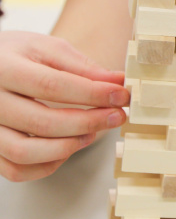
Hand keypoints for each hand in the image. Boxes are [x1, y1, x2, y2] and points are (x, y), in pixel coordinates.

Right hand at [0, 31, 126, 181]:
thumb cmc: (15, 55)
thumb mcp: (45, 48)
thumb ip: (81, 66)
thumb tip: (117, 82)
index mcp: (3, 68)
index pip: (51, 85)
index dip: (92, 93)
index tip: (121, 95)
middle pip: (41, 122)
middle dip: (88, 122)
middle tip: (117, 116)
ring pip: (24, 152)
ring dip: (68, 147)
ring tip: (92, 133)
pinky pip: (15, 170)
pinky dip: (47, 165)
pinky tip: (68, 147)